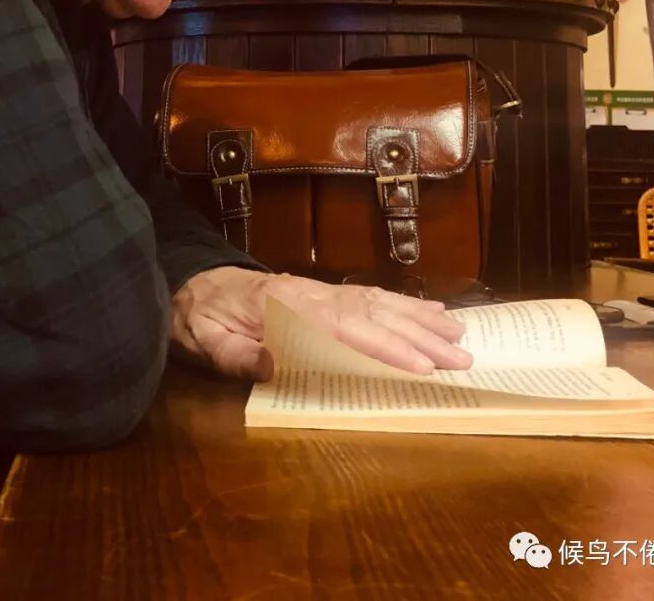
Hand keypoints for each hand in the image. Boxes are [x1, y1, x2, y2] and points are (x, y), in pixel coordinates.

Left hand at [170, 266, 472, 380]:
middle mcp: (310, 292)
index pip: (344, 328)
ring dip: (420, 318)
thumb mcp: (208, 341)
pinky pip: (369, 296)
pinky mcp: (322, 292)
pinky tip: (430, 311)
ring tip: (459, 333)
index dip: (385, 346)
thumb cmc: (201, 317)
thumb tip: (275, 368)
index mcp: (285, 305)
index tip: (422, 365)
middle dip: (419, 336)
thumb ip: (238, 357)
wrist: (191, 284)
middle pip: (372, 314)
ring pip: (377, 301)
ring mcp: (319, 289)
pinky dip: (402, 303)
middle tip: (462, 358)